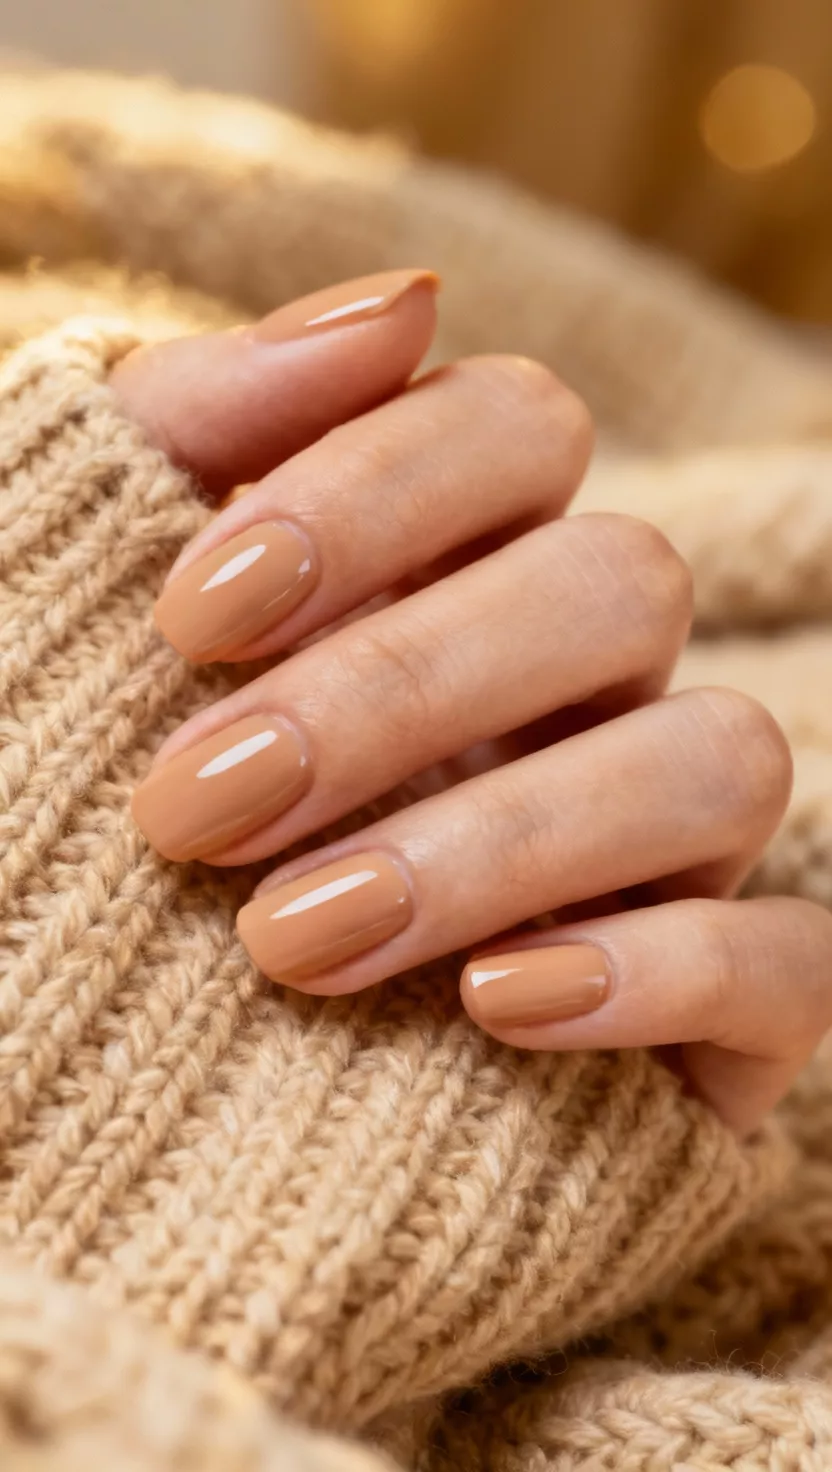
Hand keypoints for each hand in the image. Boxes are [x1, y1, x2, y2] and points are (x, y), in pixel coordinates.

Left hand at [118, 269, 831, 1132]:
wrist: (95, 1080)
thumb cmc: (75, 813)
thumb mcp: (87, 607)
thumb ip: (200, 428)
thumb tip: (401, 302)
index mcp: (455, 570)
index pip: (516, 425)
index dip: (376, 490)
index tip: (194, 616)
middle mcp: (583, 686)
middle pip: (619, 583)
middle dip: (406, 688)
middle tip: (197, 811)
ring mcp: (663, 845)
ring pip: (720, 759)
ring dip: (510, 838)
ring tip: (293, 942)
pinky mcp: (715, 1012)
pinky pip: (789, 960)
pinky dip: (659, 970)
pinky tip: (490, 1007)